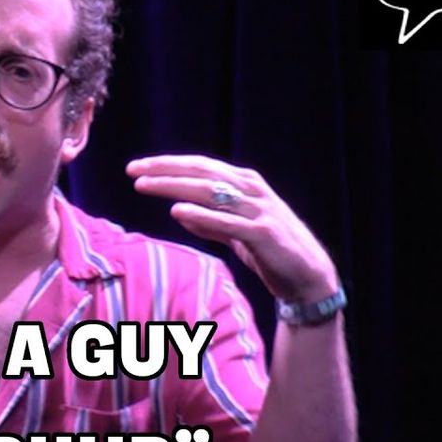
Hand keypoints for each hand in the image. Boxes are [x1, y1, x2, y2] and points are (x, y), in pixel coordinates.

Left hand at [127, 155, 337, 302]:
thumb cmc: (271, 252)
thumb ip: (210, 223)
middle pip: (201, 173)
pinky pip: (227, 222)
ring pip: (210, 192)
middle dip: (164, 169)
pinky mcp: (263, 233)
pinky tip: (177, 211)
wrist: (309, 276)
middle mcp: (251, 190)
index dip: (167, 165)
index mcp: (244, 184)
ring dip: (174, 187)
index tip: (136, 167)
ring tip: (145, 185)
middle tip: (132, 169)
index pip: (199, 167)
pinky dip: (201, 215)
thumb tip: (179, 213)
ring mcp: (258, 210)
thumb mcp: (236, 233)